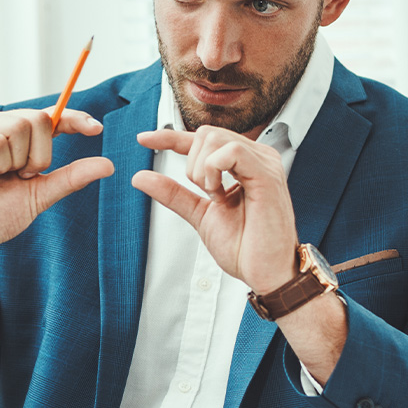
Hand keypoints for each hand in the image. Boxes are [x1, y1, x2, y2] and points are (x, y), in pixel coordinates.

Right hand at [0, 108, 112, 345]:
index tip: (96, 129)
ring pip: (17, 126)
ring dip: (15, 161)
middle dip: (38, 155)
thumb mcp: (41, 195)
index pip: (52, 116)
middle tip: (20, 177)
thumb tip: (108, 165)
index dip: (74, 118)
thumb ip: (71, 177)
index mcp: (18, 137)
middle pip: (38, 119)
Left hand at [131, 126, 298, 292]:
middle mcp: (256, 157)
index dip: (170, 136)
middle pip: (205, 134)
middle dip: (191, 165)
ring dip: (202, 170)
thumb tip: (140, 177)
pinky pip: (231, 151)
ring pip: (214, 138)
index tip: (143, 139)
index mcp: (243, 163)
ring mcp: (264, 163)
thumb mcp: (200, 214)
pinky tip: (221, 195)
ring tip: (216, 198)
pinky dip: (213, 171)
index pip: (203, 139)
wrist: (266, 273)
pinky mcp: (267, 174)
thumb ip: (173, 194)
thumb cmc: (244, 247)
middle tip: (205, 196)